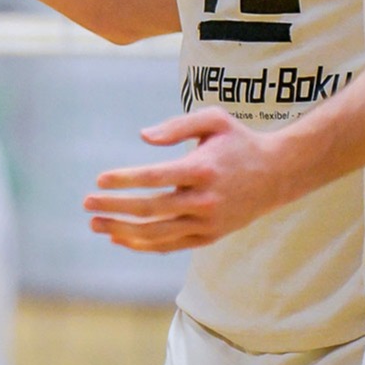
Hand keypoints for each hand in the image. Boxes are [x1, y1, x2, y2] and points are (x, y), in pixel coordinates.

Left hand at [83, 108, 286, 251]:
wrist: (278, 174)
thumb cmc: (238, 141)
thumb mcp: (213, 120)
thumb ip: (176, 125)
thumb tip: (142, 137)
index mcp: (203, 170)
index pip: (155, 178)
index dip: (125, 180)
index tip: (99, 180)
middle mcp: (206, 201)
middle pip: (152, 209)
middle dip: (115, 207)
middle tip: (86, 202)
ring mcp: (209, 223)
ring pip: (159, 233)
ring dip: (123, 231)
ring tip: (94, 224)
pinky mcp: (210, 236)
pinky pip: (171, 245)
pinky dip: (144, 245)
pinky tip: (118, 238)